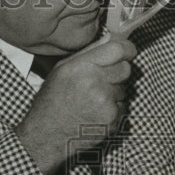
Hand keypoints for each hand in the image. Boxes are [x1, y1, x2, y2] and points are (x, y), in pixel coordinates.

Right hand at [16, 35, 136, 174]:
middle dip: (117, 73)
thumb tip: (111, 39)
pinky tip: (94, 114)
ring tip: (91, 101)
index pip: (118, 50)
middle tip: (100, 82)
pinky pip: (122, 108)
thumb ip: (87, 53)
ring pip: (124, 90)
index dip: (126, 49)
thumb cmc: (52, 102)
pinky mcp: (112, 121)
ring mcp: (105, 104)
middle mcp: (95, 84)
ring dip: (113, 93)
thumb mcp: (61, 70)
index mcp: (82, 68)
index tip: (128, 52)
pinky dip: (112, 110)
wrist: (46, 136)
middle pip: (125, 69)